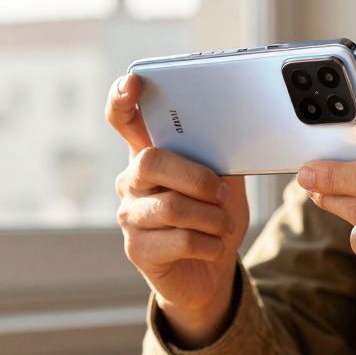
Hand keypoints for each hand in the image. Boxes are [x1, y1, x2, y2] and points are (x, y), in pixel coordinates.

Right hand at [106, 74, 249, 347]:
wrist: (209, 272)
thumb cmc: (213, 220)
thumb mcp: (224, 183)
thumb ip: (220, 157)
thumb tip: (232, 133)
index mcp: (149, 156)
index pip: (123, 120)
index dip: (123, 99)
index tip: (133, 82)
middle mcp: (131, 181)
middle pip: (151, 161)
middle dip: (197, 177)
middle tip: (221, 192)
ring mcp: (130, 215)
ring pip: (171, 205)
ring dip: (211, 217)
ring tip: (223, 224)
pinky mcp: (137, 249)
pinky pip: (180, 239)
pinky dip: (209, 243)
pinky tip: (213, 246)